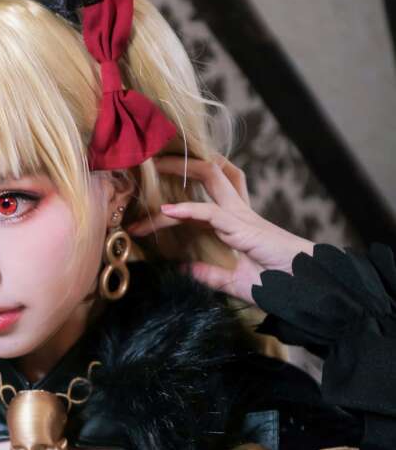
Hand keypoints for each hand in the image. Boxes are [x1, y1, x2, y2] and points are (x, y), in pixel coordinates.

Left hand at [126, 153, 315, 304]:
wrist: (306, 287)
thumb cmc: (278, 283)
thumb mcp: (233, 281)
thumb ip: (209, 275)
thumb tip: (183, 270)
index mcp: (236, 224)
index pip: (201, 202)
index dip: (173, 205)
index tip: (142, 221)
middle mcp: (238, 212)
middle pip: (209, 173)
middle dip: (181, 163)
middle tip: (150, 162)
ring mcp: (241, 216)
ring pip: (210, 179)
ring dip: (180, 171)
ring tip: (152, 169)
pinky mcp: (244, 227)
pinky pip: (211, 212)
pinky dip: (187, 210)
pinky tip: (166, 211)